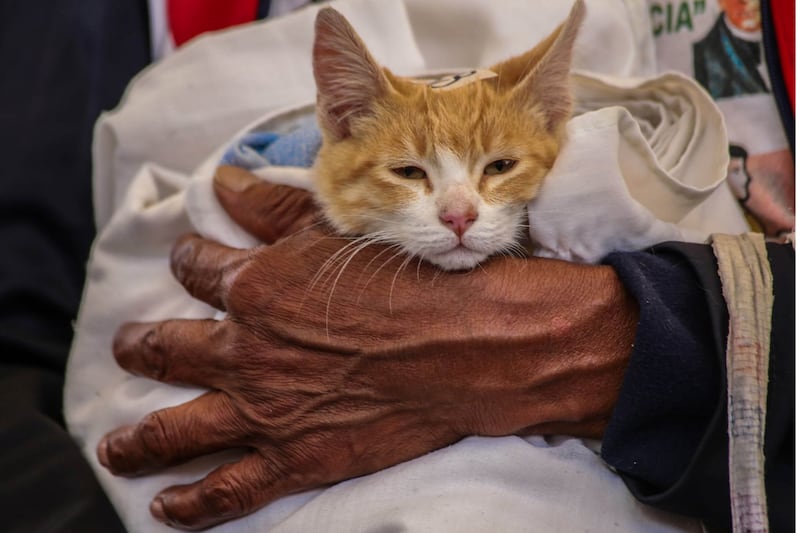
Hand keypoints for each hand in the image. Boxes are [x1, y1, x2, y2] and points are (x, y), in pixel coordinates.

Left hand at [97, 167, 637, 529]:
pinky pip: (225, 490)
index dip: (188, 261)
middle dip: (138, 347)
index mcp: (253, 286)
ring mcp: (263, 411)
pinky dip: (189, 503)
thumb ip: (272, 206)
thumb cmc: (411, 281)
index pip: (195, 267)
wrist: (467, 345)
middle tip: (128, 349)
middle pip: (161, 348)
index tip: (191, 263)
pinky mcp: (293, 459)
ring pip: (174, 430)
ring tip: (116, 447)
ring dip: (136, 439)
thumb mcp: (338, 229)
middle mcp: (243, 350)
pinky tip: (165, 507)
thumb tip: (224, 181)